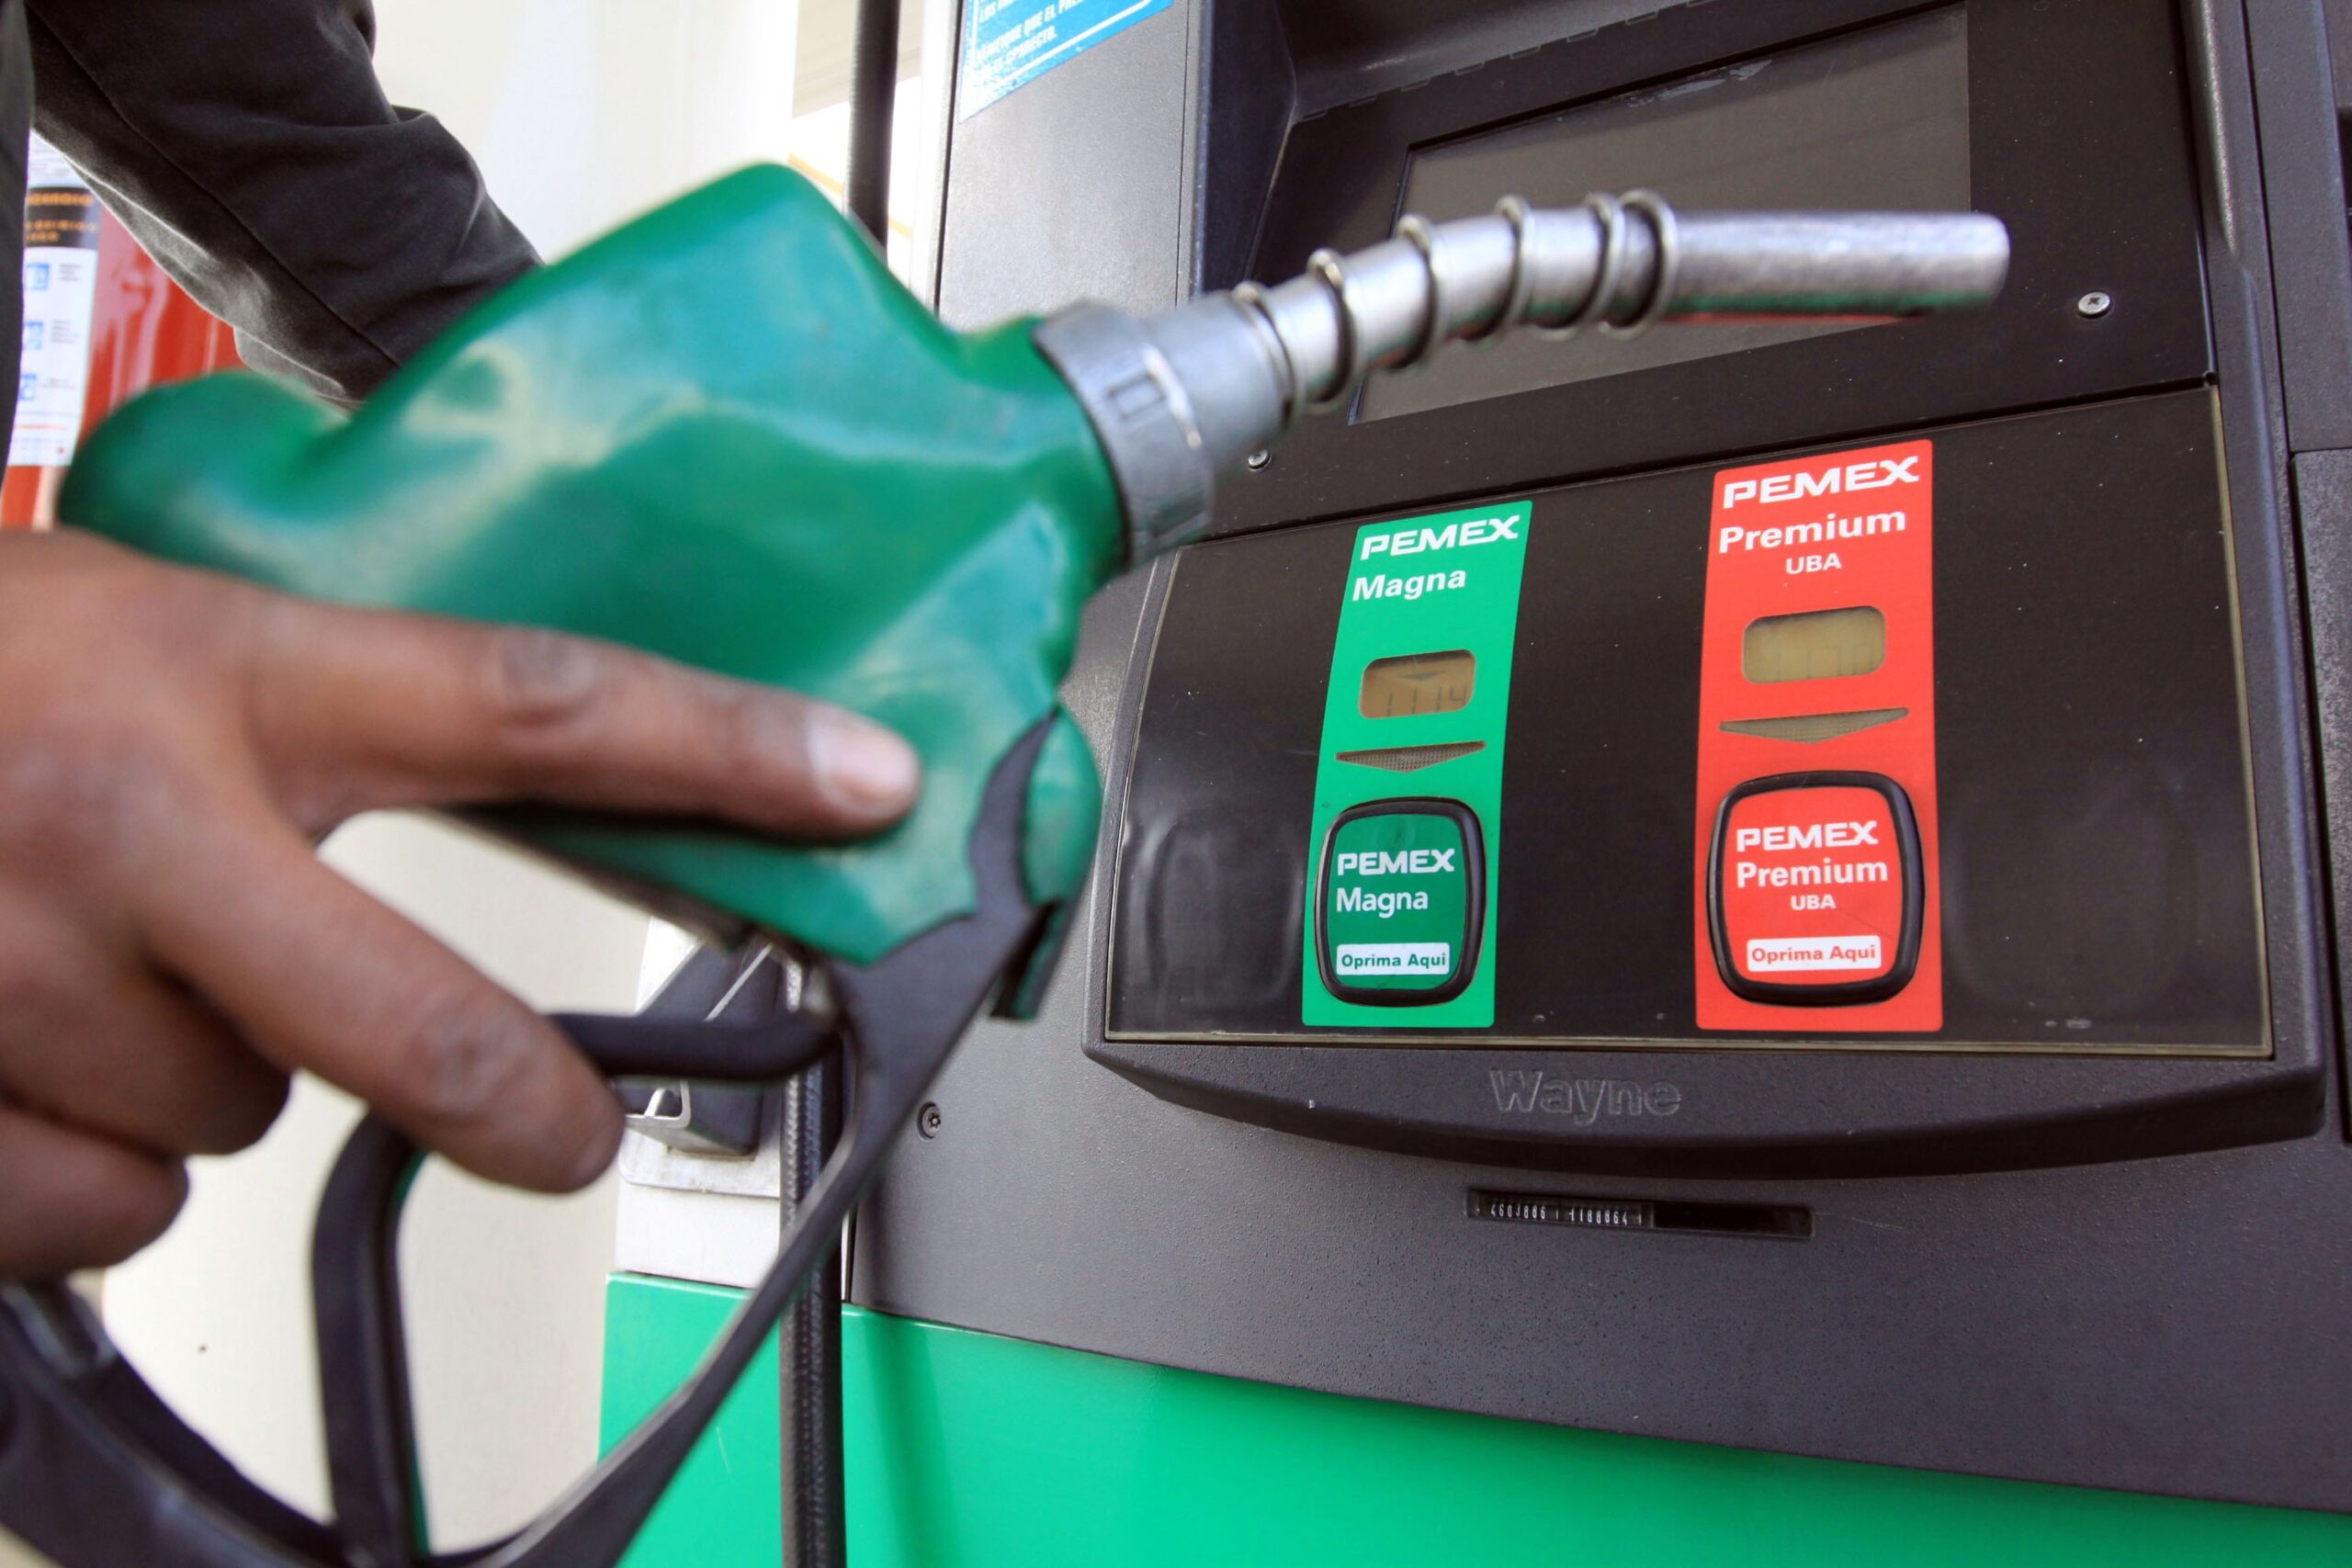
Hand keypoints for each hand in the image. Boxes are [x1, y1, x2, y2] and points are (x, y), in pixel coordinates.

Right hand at [0, 529, 918, 1275]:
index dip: (723, 745)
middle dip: (518, 1106)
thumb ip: (329, 716)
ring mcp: (12, 976)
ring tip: (106, 973)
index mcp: (218, 672)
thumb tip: (556, 774)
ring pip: (236, 1128)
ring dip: (211, 1081)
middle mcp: (127, 819)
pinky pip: (106, 1214)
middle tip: (560, 1132)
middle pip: (415, 1027)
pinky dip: (84, 1166)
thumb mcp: (158, 635)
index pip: (530, 702)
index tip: (863, 782)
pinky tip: (17, 1060)